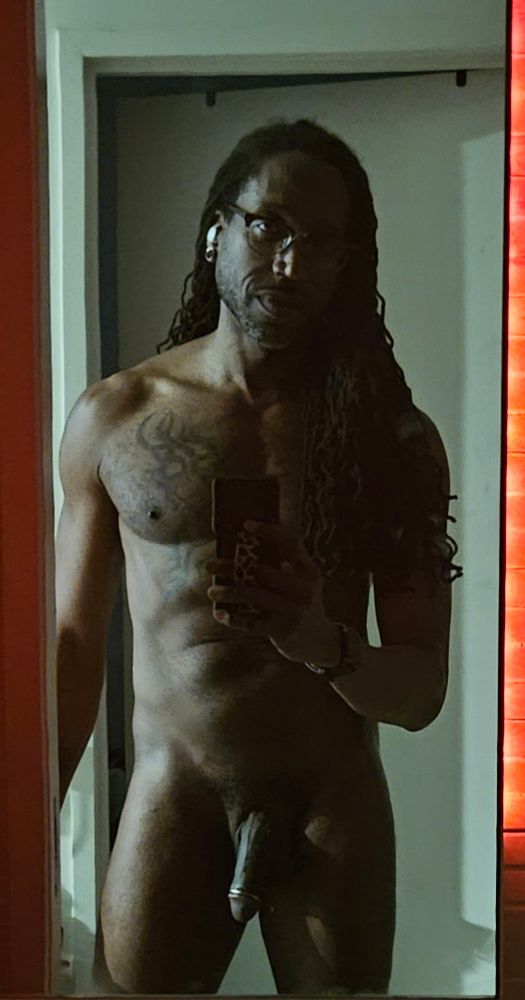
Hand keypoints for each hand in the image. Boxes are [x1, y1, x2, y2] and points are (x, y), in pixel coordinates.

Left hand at [205, 521, 336, 663]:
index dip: (270, 531)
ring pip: (253, 595)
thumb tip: (248, 542)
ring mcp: (293, 610)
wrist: (319, 640)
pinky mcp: (282, 630)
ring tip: (211, 592)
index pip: (292, 543)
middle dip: (231, 567)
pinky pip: (251, 623)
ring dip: (228, 592)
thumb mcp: (302, 580)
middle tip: (209, 566)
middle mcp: (303, 588)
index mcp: (308, 570)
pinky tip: (219, 614)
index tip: (246, 525)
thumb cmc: (301, 602)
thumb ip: (285, 563)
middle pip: (261, 569)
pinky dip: (233, 618)